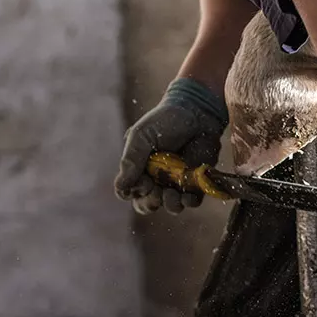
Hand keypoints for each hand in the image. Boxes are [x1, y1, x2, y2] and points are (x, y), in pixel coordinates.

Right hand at [114, 78, 227, 214]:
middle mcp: (157, 177)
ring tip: (172, 193)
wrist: (197, 110)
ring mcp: (177, 180)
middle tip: (157, 190)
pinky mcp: (197, 181)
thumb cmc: (165, 119)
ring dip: (170, 204)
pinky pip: (192, 200)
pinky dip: (189, 201)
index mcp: (140, 167)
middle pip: (149, 203)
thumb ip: (131, 161)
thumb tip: (120, 188)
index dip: (135, 193)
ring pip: (170, 205)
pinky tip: (187, 195)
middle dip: (151, 202)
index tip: (144, 181)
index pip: (131, 192)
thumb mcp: (141, 136)